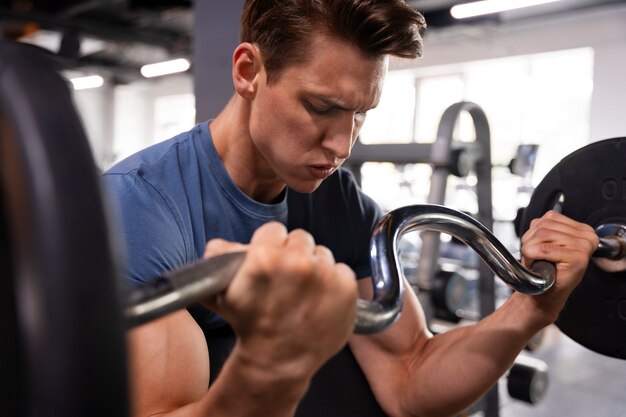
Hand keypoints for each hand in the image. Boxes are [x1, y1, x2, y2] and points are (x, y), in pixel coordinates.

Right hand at [202, 222, 357, 379]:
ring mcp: (326, 275)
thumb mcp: (222, 291)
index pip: (274, 230)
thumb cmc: (249, 325)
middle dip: (293, 254)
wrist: (278, 361)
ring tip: (303, 292)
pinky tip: (320, 300)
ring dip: (315, 268)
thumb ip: (220, 256)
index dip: (269, 246)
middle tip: (286, 279)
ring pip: (322, 254)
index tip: (269, 263)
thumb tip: (223, 244)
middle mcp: (298, 262)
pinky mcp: (347, 289)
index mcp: (266, 257)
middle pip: (301, 238)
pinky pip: (342, 270)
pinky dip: (334, 283)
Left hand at [520, 210, 598, 320]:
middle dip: (530, 240)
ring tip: (535, 259)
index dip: (535, 231)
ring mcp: (584, 246)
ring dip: (529, 248)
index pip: (550, 217)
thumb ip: (546, 227)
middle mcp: (586, 235)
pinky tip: (537, 264)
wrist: (544, 293)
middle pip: (544, 225)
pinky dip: (533, 256)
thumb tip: (537, 222)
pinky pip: (544, 249)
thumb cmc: (545, 269)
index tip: (537, 246)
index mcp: (581, 229)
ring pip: (542, 234)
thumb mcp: (546, 241)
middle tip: (533, 255)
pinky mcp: (578, 257)